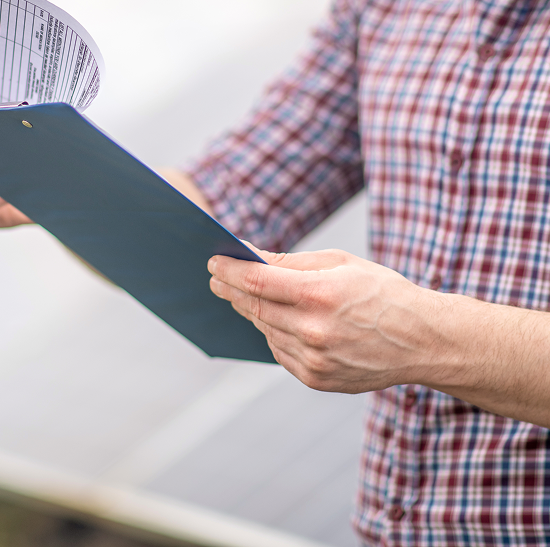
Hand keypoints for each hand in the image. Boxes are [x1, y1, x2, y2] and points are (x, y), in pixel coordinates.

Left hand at [208, 248, 445, 393]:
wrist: (423, 341)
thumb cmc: (381, 292)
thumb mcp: (340, 263)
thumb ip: (291, 262)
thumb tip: (250, 256)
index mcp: (320, 295)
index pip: (256, 281)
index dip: (229, 270)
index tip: (213, 262)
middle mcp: (313, 331)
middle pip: (254, 307)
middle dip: (230, 289)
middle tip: (217, 278)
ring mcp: (313, 361)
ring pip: (264, 329)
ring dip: (251, 310)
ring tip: (244, 295)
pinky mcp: (316, 379)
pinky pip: (279, 351)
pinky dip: (273, 332)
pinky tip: (276, 320)